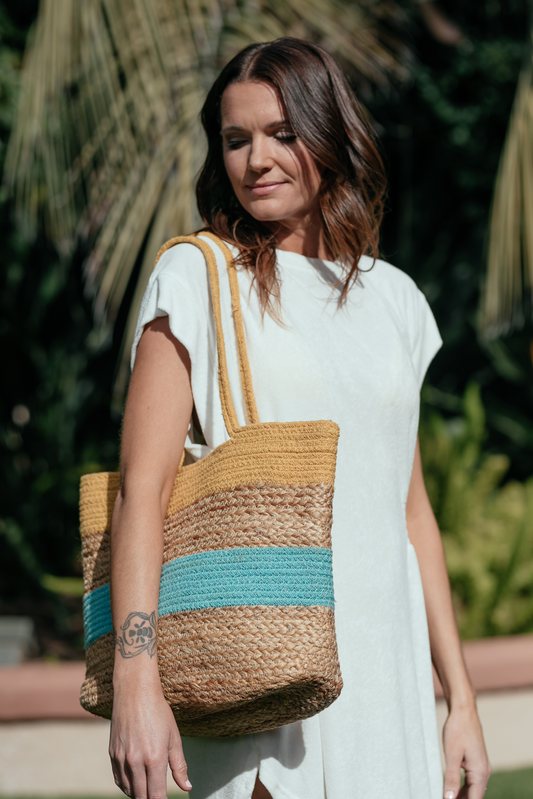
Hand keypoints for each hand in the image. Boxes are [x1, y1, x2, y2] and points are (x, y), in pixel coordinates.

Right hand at [109, 681, 191, 797]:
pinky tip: (135, 784)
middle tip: (158, 796)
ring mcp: (121, 758)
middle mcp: (136, 762)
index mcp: (154, 759)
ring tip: (148, 790)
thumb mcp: (174, 738)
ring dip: (138, 794)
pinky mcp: (112, 754)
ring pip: (129, 790)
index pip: (156, 796)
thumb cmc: (159, 712)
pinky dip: (127, 786)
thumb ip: (179, 766)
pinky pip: (118, 779)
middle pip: (141, 796)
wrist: (135, 692)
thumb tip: (187, 787)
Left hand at [442, 703, 490, 798]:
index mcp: (480, 772)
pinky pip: (471, 780)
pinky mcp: (476, 762)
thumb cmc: (458, 729)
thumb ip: (451, 779)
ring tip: (446, 796)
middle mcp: (484, 772)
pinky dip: (462, 787)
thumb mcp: (452, 755)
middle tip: (444, 798)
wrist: (463, 711)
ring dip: (461, 796)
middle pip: (474, 796)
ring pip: (473, 789)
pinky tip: (452, 789)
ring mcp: (481, 767)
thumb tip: (449, 798)